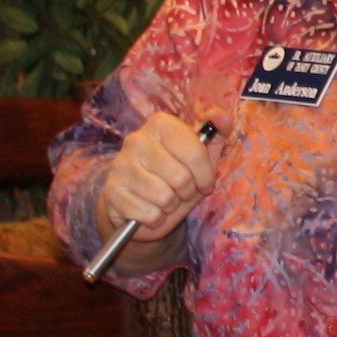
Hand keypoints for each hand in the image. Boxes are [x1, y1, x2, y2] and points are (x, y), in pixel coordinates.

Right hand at [96, 112, 223, 247]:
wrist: (139, 201)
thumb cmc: (175, 175)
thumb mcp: (200, 155)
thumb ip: (216, 134)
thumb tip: (225, 117)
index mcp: (161, 124)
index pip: (196, 154)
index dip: (206, 176)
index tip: (204, 182)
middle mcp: (136, 140)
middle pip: (180, 178)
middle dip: (187, 192)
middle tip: (181, 192)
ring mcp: (120, 165)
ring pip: (164, 197)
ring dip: (171, 206)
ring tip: (165, 199)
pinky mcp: (112, 191)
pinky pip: (148, 214)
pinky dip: (155, 219)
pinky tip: (150, 209)